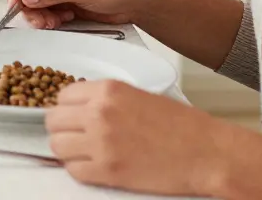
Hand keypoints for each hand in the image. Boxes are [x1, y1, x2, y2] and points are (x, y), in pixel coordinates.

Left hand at [48, 80, 233, 195]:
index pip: (62, 96)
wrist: (208, 153)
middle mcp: (99, 113)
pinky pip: (73, 170)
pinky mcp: (107, 170)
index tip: (73, 116)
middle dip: (62, 129)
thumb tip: (81, 107)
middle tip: (75, 135)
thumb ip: (106, 98)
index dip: (67, 108)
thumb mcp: (139, 95)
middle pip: (53, 121)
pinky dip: (79, 170)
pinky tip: (94, 166)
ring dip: (67, 150)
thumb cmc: (182, 126)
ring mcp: (101, 143)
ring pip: (57, 146)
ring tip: (84, 152)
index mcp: (108, 90)